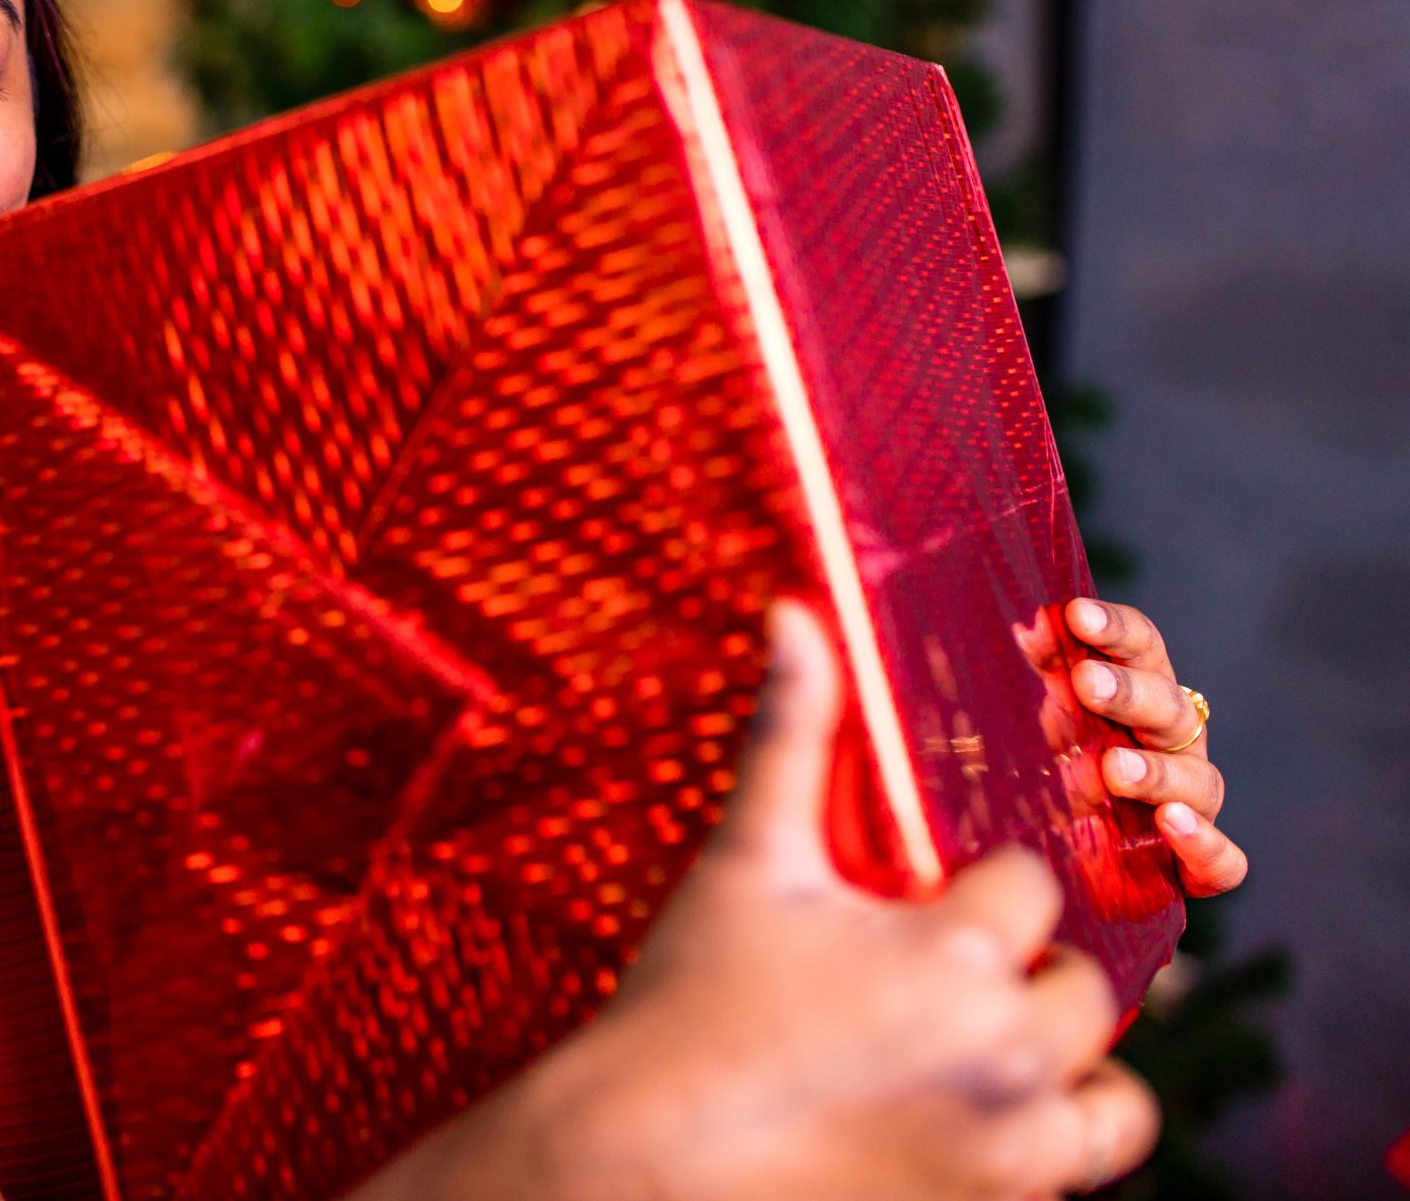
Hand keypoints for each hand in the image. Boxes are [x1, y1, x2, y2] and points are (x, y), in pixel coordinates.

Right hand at [433, 603, 1158, 1200]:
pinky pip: (1080, 1175)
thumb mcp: (747, 861)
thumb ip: (791, 734)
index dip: (973, 889)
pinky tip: (972, 1119)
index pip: (1029, 885)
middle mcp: (1007, 1051)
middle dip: (1022, 974)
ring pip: (1114, 1100)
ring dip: (1069, 1069)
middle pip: (1083, 987)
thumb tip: (795, 611)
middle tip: (939, 979)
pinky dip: (1050, 1147)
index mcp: (957, 951)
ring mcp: (1011, 1148)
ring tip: (989, 1054)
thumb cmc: (687, 1003)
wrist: (641, 1158)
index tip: (918, 905)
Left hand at [1063, 597, 1246, 896]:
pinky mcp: (1193, 869)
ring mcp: (1189, 807)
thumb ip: (1039, 671)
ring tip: (1113, 768)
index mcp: (1135, 696)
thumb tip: (1026, 625)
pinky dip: (1205, 843)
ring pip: (1199, 781)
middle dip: (1128, 693)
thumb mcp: (1034, 715)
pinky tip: (1173, 823)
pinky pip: (1223, 861)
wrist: (1059, 858)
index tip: (1074, 613)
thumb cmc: (1047, 769)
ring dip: (1157, 772)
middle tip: (1085, 683)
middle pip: (1169, 708)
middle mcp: (1170, 746)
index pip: (1142, 649)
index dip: (1115, 629)